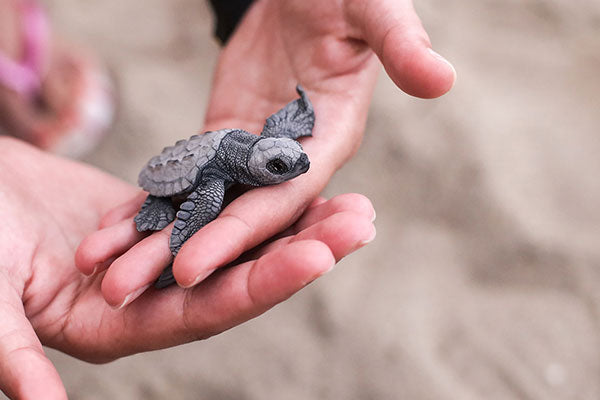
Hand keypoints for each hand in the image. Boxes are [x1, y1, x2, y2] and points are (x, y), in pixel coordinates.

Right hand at [0, 138, 374, 398]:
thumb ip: (13, 351)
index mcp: (122, 325)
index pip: (208, 309)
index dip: (263, 283)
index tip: (318, 256)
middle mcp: (155, 296)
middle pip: (241, 275)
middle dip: (303, 249)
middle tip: (361, 221)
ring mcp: (164, 257)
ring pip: (238, 241)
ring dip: (294, 221)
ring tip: (352, 202)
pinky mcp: (164, 219)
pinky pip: (219, 206)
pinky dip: (256, 194)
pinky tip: (295, 176)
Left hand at [76, 0, 453, 295]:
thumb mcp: (371, 10)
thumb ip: (399, 45)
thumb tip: (443, 79)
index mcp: (326, 143)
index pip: (279, 202)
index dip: (238, 236)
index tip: (190, 270)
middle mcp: (288, 163)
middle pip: (232, 219)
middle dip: (181, 256)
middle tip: (122, 292)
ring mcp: (252, 156)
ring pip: (201, 207)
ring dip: (153, 240)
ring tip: (101, 271)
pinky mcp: (222, 140)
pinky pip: (183, 179)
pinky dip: (149, 204)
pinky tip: (111, 230)